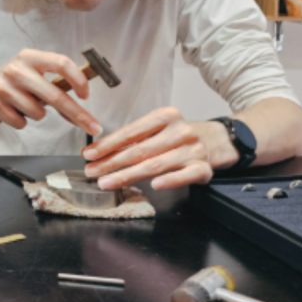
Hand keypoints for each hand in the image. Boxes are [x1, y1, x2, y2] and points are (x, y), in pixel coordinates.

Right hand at [0, 49, 101, 135]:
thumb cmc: (17, 80)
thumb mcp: (34, 71)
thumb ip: (55, 84)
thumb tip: (81, 107)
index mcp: (30, 57)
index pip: (61, 63)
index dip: (78, 80)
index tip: (86, 95)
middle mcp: (16, 69)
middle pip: (54, 95)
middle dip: (77, 114)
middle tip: (93, 126)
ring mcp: (3, 87)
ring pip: (38, 113)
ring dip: (38, 114)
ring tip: (26, 104)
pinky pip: (21, 123)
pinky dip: (22, 121)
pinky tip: (13, 110)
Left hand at [81, 106, 212, 190]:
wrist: (212, 142)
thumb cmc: (174, 137)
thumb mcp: (155, 131)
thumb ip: (131, 140)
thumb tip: (96, 152)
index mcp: (165, 116)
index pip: (131, 132)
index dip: (107, 144)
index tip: (89, 154)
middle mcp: (180, 130)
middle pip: (140, 150)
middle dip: (111, 162)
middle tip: (92, 172)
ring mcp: (193, 149)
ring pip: (155, 164)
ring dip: (127, 175)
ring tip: (106, 182)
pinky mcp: (203, 168)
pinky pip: (184, 176)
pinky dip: (170, 180)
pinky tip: (154, 185)